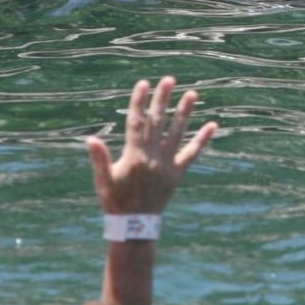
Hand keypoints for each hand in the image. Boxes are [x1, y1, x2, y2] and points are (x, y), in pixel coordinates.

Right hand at [86, 77, 216, 216]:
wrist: (134, 225)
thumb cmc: (115, 201)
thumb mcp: (103, 181)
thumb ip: (99, 159)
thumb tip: (90, 138)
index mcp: (133, 155)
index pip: (136, 122)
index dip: (139, 102)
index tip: (144, 83)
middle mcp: (152, 157)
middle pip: (158, 122)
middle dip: (163, 99)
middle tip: (169, 79)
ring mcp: (167, 164)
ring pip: (177, 133)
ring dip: (185, 112)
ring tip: (193, 93)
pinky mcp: (178, 173)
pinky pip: (192, 154)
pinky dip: (203, 139)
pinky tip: (213, 125)